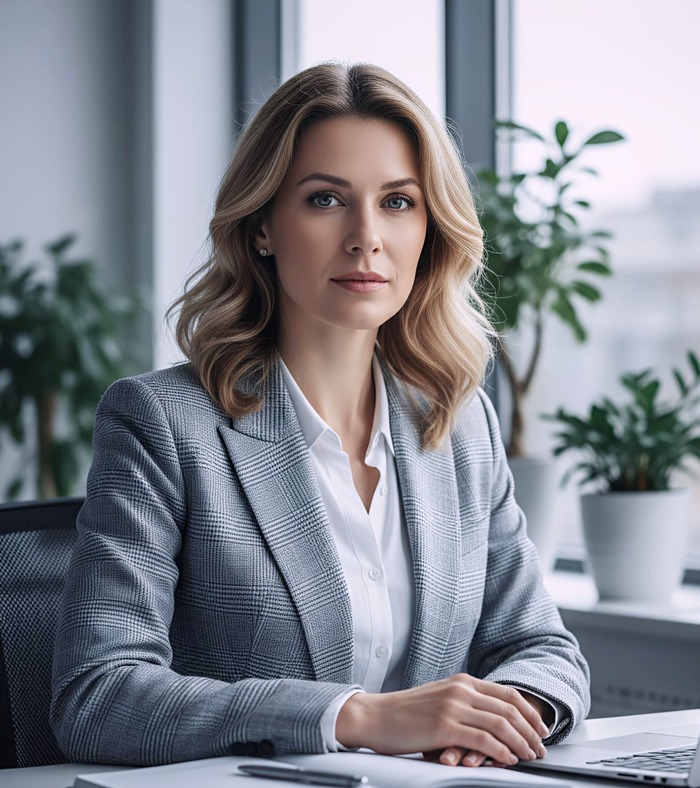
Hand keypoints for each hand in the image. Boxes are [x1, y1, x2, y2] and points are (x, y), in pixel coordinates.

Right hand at [336, 674, 549, 765]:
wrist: (375, 716)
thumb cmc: (404, 713)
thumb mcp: (439, 697)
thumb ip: (464, 702)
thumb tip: (491, 718)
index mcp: (461, 681)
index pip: (507, 693)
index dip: (529, 711)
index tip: (540, 727)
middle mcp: (460, 690)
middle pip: (509, 708)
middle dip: (531, 730)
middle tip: (541, 747)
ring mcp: (453, 707)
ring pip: (501, 724)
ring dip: (521, 742)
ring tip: (530, 755)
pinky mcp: (444, 727)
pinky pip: (483, 740)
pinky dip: (501, 751)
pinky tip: (508, 760)